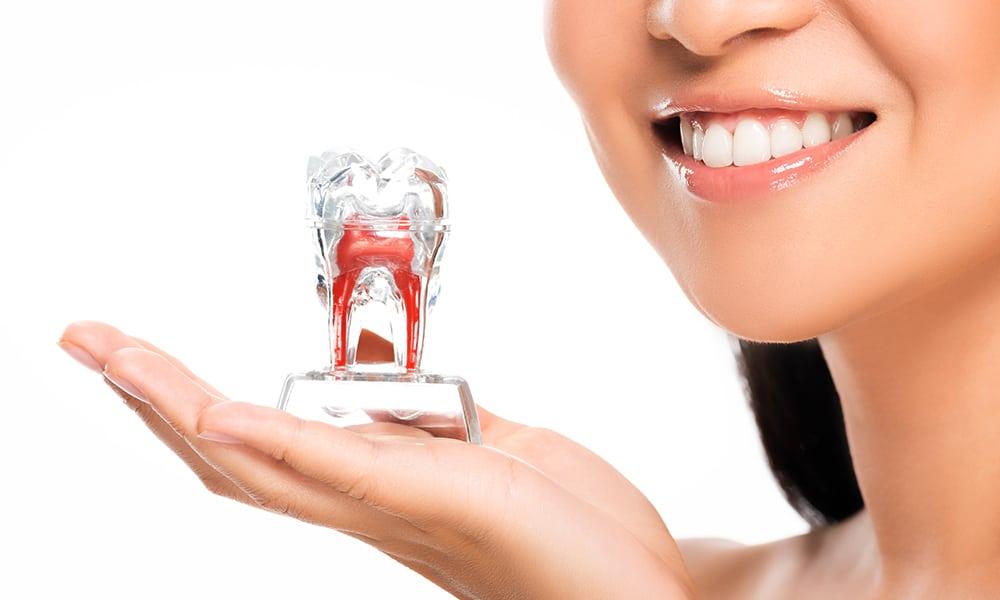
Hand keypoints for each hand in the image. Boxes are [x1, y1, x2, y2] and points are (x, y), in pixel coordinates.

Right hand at [59, 321, 693, 598]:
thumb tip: (400, 392)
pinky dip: (266, 434)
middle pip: (233, 456)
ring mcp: (392, 508)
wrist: (642, 595)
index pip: (267, 448)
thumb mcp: (504, 454)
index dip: (197, 406)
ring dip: (175, 403)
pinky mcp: (432, 502)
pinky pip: (331, 467)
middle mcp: (369, 508)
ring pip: (256, 461)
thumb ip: (442, 426)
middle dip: (153, 397)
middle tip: (92, 343)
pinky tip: (211, 408)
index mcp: (384, 490)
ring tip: (112, 356)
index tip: (151, 363)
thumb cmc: (579, 534)